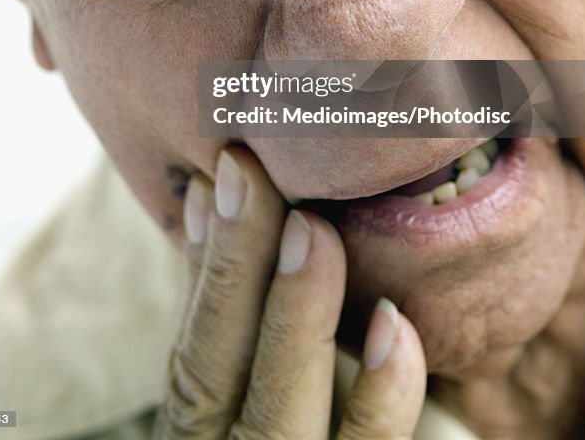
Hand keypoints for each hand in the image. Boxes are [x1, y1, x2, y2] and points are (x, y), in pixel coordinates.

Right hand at [153, 146, 426, 438]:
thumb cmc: (265, 435)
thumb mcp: (231, 391)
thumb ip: (229, 313)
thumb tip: (213, 191)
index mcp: (196, 432)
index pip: (190, 350)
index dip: (203, 263)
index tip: (212, 175)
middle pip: (215, 369)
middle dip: (236, 265)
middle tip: (248, 170)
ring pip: (276, 409)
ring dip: (295, 312)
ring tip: (311, 227)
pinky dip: (380, 395)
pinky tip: (393, 323)